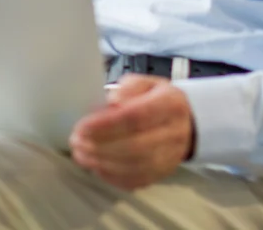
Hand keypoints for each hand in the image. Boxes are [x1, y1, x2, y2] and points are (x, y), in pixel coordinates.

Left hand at [69, 75, 193, 190]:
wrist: (186, 123)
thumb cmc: (158, 100)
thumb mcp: (145, 83)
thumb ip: (127, 88)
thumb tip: (112, 101)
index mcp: (170, 105)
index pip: (136, 117)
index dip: (106, 125)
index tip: (83, 126)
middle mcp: (173, 133)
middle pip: (134, 146)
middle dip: (100, 146)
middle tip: (76, 141)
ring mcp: (170, 157)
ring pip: (134, 166)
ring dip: (102, 162)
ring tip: (80, 154)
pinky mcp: (162, 174)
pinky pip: (135, 180)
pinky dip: (111, 176)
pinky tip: (95, 166)